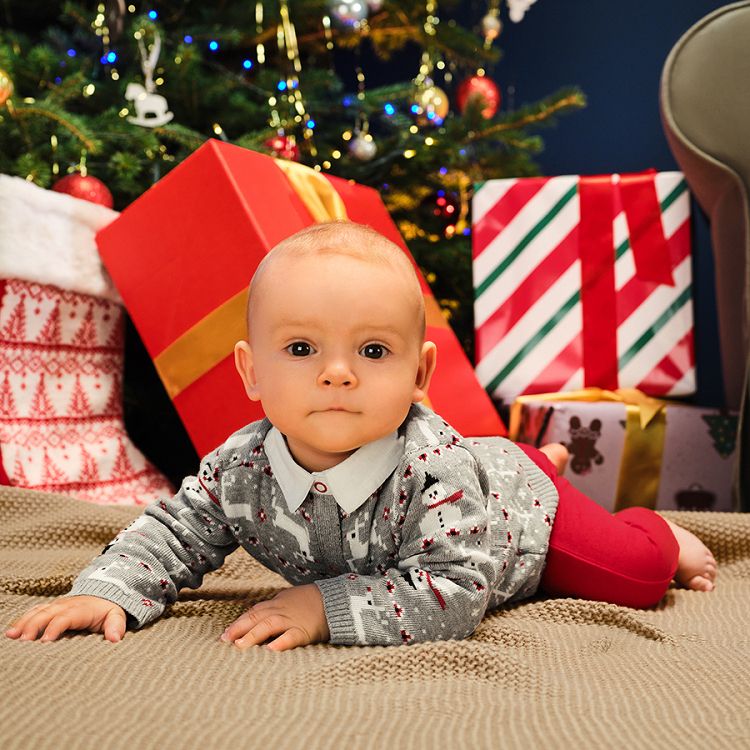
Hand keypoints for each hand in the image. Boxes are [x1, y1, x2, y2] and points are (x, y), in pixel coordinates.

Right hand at [5, 595, 126, 643]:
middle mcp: (66, 605)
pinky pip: (34, 612)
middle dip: (34, 626)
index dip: (56, 627)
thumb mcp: (117, 615)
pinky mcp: (50, 609)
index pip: (67, 617)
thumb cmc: (108, 610)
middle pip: (47, 613)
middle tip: (23, 641)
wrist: (103, 594)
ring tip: (11, 636)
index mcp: (82, 609)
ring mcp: (56, 606)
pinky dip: (22, 620)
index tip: (45, 641)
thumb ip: (116, 626)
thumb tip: (115, 639)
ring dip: (24, 623)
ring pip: (37, 612)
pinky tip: (11, 632)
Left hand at [221, 584, 329, 651]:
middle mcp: (281, 610)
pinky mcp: (304, 631)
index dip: (239, 623)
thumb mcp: (290, 599)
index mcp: (277, 603)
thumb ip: (275, 607)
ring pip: (269, 625)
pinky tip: (270, 650)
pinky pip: (291, 636)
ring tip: (240, 646)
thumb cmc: (312, 601)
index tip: (225, 635)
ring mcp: (292, 620)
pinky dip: (280, 643)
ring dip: (253, 635)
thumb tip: (259, 617)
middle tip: (225, 640)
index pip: (254, 612)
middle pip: (257, 617)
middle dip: (240, 628)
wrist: (335, 600)